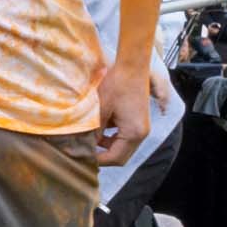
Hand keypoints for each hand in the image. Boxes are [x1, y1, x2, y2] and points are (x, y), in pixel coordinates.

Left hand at [95, 42, 162, 169]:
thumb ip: (95, 131)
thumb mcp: (101, 110)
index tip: (84, 157)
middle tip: (86, 151)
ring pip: (123, 146)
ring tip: (91, 137)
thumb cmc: (116, 85)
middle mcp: (142, 134)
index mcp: (134, 133)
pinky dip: (113, 136)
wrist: (132, 66)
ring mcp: (142, 127)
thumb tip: (86, 145)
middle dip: (104, 155)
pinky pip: (125, 136)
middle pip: (122, 156)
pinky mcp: (139, 120)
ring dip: (108, 145)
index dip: (99, 160)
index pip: (116, 158)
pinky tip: (101, 126)